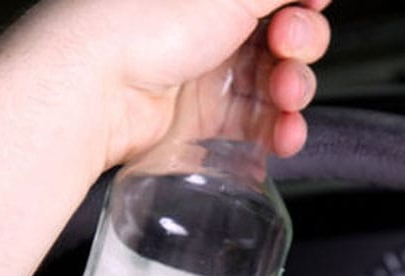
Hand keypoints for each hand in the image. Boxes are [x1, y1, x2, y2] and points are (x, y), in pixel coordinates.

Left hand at [9, 0, 330, 164]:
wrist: (93, 90)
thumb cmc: (142, 23)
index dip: (303, 3)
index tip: (310, 5)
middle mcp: (210, 24)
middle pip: (284, 35)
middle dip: (301, 43)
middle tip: (287, 46)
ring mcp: (209, 74)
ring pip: (276, 83)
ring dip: (295, 90)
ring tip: (286, 97)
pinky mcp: (205, 120)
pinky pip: (257, 126)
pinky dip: (279, 131)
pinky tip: (284, 135)